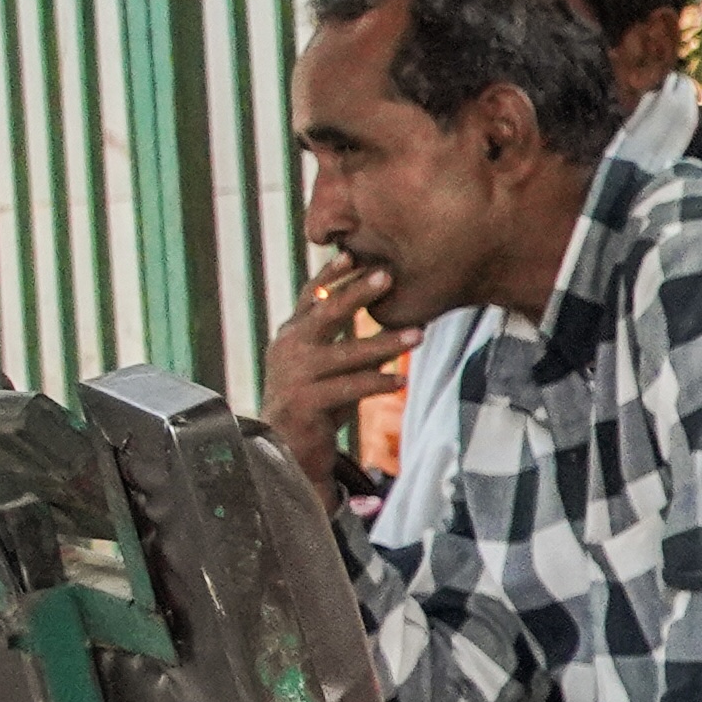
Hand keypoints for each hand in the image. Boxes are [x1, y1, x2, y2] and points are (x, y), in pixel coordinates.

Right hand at [272, 259, 416, 475]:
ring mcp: (296, 375)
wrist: (282, 448)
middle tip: (387, 275)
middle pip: (326, 313)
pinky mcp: (306, 403)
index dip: (331, 275)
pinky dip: (378, 382)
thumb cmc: (312, 401)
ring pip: (346, 353)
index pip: (312, 296)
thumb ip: (343, 338)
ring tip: (419, 334)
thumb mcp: (324, 364)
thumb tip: (386, 311)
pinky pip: (350, 389)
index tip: (352, 253)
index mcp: (292, 333)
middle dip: (357, 293)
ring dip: (385, 343)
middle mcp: (289, 348)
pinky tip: (402, 380)